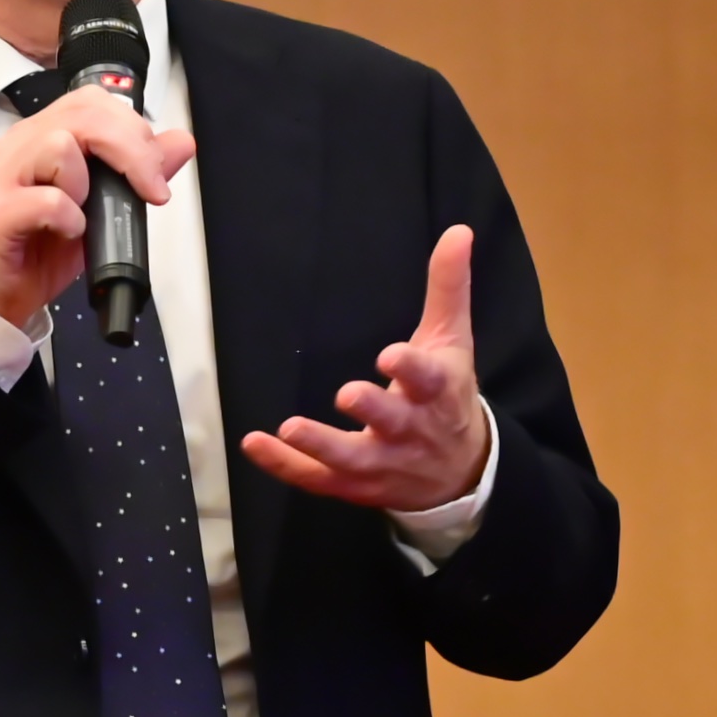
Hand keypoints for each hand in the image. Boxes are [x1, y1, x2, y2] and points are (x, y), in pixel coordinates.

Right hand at [0, 90, 194, 327]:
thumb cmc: (39, 248)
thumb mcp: (102, 208)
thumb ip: (138, 171)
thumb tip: (179, 142)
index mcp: (43, 136)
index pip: (92, 102)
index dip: (133, 129)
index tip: (155, 173)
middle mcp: (21, 147)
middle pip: (82, 114)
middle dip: (130, 151)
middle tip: (148, 190)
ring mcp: (4, 177)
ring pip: (60, 147)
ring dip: (86, 185)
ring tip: (82, 213)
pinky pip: (46, 200)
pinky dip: (69, 219)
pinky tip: (68, 233)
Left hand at [241, 224, 489, 510]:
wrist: (461, 473)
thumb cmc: (448, 397)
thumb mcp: (452, 341)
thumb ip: (448, 287)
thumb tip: (458, 230)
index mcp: (438, 392)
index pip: (429, 380)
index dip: (411, 370)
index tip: (392, 357)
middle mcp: (412, 431)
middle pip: (393, 423)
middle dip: (373, 410)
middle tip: (348, 393)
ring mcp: (384, 463)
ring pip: (352, 459)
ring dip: (321, 445)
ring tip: (290, 427)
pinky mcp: (355, 486)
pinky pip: (317, 479)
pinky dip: (286, 466)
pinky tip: (255, 444)